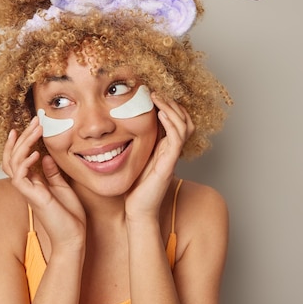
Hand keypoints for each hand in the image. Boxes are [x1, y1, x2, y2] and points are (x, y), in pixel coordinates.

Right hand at [2, 117, 85, 251]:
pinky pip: (20, 177)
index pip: (20, 158)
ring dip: (23, 143)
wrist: (73, 238)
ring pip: (13, 162)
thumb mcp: (62, 188)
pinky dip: (26, 162)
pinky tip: (37, 152)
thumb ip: (52, 173)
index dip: (22, 141)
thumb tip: (46, 157)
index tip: (31, 125)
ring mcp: (28, 191)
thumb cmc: (70, 216)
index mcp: (33, 183)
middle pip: (12, 156)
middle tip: (34, 121)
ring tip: (35, 130)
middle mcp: (27, 186)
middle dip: (22, 137)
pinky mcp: (32, 197)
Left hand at [125, 93, 194, 220]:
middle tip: (157, 91)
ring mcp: (172, 157)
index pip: (176, 120)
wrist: (137, 212)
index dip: (169, 105)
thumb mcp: (133, 159)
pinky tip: (160, 113)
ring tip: (158, 96)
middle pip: (185, 120)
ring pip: (184, 126)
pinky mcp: (169, 164)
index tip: (153, 93)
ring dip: (172, 108)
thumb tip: (117, 126)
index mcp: (164, 148)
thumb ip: (134, 144)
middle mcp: (171, 151)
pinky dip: (171, 123)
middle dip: (173, 103)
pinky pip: (177, 139)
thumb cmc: (133, 188)